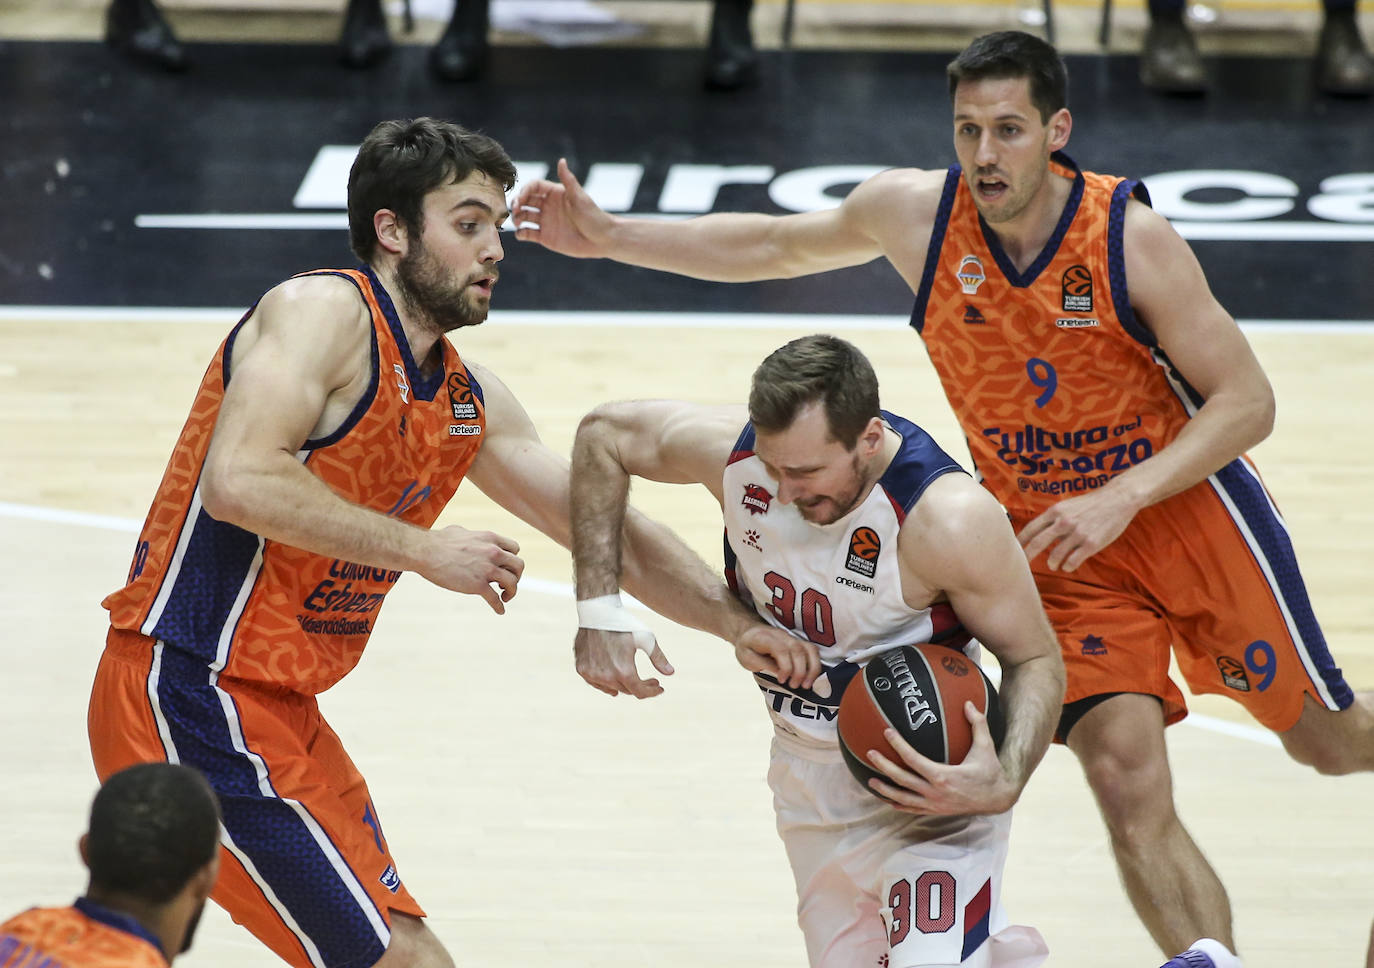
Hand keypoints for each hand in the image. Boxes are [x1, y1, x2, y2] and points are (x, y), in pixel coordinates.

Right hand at [418, 525, 523, 613]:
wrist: (425, 552)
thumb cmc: (439, 540)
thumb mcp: (462, 531)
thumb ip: (472, 536)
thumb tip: (469, 537)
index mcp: (491, 539)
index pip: (515, 549)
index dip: (511, 559)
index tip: (505, 567)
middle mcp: (493, 552)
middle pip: (519, 566)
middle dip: (516, 575)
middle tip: (507, 583)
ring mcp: (487, 569)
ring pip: (512, 583)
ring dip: (511, 591)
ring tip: (504, 596)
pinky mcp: (477, 585)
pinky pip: (495, 599)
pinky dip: (499, 607)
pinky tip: (500, 611)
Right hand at [512, 158, 613, 257]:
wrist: (602, 240)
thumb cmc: (593, 216)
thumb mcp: (579, 197)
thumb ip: (568, 180)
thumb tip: (561, 160)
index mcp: (555, 193)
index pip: (534, 186)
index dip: (525, 190)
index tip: (522, 199)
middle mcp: (548, 206)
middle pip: (525, 200)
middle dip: (517, 203)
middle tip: (515, 210)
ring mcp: (546, 221)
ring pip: (524, 216)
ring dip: (517, 217)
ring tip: (517, 222)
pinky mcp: (545, 237)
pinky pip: (527, 233)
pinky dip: (521, 233)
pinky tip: (521, 233)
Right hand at [574, 627, 674, 698]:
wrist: (597, 611)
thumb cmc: (624, 623)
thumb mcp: (646, 639)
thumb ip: (658, 658)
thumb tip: (671, 673)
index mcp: (624, 671)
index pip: (640, 692)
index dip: (652, 691)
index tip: (660, 687)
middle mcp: (606, 677)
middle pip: (627, 690)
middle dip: (641, 686)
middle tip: (651, 680)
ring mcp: (591, 674)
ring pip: (611, 688)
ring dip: (624, 685)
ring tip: (633, 681)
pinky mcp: (581, 669)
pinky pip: (596, 682)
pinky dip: (606, 682)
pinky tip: (614, 678)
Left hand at [734, 625, 820, 689]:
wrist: (750, 632)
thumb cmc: (747, 648)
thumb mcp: (746, 658)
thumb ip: (762, 665)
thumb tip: (779, 674)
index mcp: (764, 638)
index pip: (781, 649)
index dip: (785, 666)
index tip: (782, 680)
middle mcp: (781, 635)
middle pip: (797, 649)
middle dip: (800, 670)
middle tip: (794, 686)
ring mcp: (792, 637)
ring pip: (810, 649)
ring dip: (812, 668)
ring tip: (806, 685)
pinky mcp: (799, 642)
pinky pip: (813, 651)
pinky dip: (815, 665)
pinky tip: (811, 678)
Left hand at [865, 702, 1017, 815]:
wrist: (998, 799)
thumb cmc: (990, 771)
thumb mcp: (986, 747)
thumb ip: (978, 724)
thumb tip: (968, 702)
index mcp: (944, 776)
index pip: (914, 760)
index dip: (898, 746)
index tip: (886, 732)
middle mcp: (936, 793)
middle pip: (903, 780)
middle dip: (884, 767)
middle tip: (869, 754)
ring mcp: (935, 805)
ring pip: (904, 798)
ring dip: (886, 790)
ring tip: (870, 781)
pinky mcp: (937, 812)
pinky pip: (913, 809)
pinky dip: (900, 805)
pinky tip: (888, 800)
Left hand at [1016, 483, 1143, 571]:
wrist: (1118, 499)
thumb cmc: (1091, 504)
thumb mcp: (1068, 505)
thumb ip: (1054, 518)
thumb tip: (1038, 533)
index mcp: (1055, 511)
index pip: (1031, 528)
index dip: (1020, 541)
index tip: (1012, 550)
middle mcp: (1063, 522)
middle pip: (1038, 543)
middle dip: (1028, 556)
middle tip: (1023, 566)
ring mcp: (1077, 533)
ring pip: (1056, 555)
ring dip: (1052, 563)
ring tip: (1053, 565)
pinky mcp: (1091, 543)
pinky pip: (1073, 561)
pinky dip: (1068, 566)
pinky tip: (1068, 566)